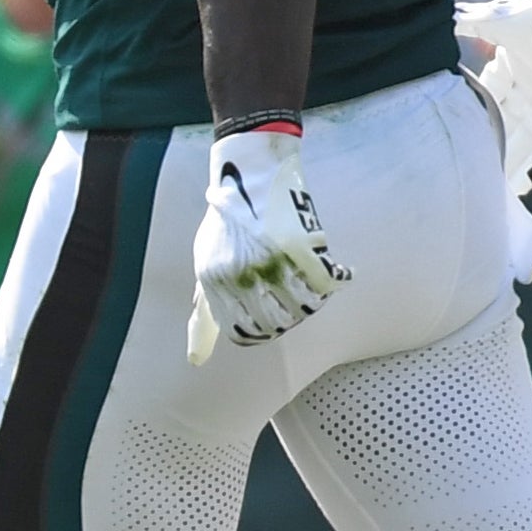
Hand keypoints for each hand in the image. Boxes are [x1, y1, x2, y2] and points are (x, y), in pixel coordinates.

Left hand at [187, 126, 347, 362]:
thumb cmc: (226, 223)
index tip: (273, 321)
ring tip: (308, 279)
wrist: (250, 171)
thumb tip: (196, 358)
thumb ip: (204, 312)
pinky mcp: (300, 246)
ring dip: (312, 298)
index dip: (262, 331)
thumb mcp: (206, 264)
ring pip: (304, 308)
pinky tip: (332, 268)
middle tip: (294, 295)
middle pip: (276, 323)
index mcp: (214, 280)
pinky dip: (335, 279)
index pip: (243, 332)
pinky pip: (326, 284)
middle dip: (289, 316)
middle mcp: (240, 275)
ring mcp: (271, 261)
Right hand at [456, 0, 531, 193]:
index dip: (478, 120)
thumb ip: (471, 22)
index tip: (462, 140)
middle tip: (474, 174)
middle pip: (511, 127)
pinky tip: (523, 184)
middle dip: (495, 149)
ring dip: (515, 162)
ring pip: (531, 140)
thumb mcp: (496, 22)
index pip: (493, 101)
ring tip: (496, 187)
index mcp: (516, 71)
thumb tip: (444, 15)